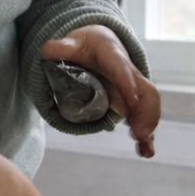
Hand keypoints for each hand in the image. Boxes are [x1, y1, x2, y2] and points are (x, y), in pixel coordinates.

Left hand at [40, 26, 160, 157]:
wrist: (100, 44)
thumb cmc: (87, 45)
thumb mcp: (74, 43)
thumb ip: (61, 48)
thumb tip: (46, 51)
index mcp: (114, 56)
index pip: (122, 69)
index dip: (127, 85)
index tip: (131, 102)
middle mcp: (130, 73)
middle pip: (145, 91)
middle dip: (145, 112)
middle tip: (139, 133)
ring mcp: (133, 89)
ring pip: (148, 106)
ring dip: (148, 125)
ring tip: (143, 145)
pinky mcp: (132, 104)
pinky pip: (143, 118)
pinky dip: (146, 136)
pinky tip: (145, 152)